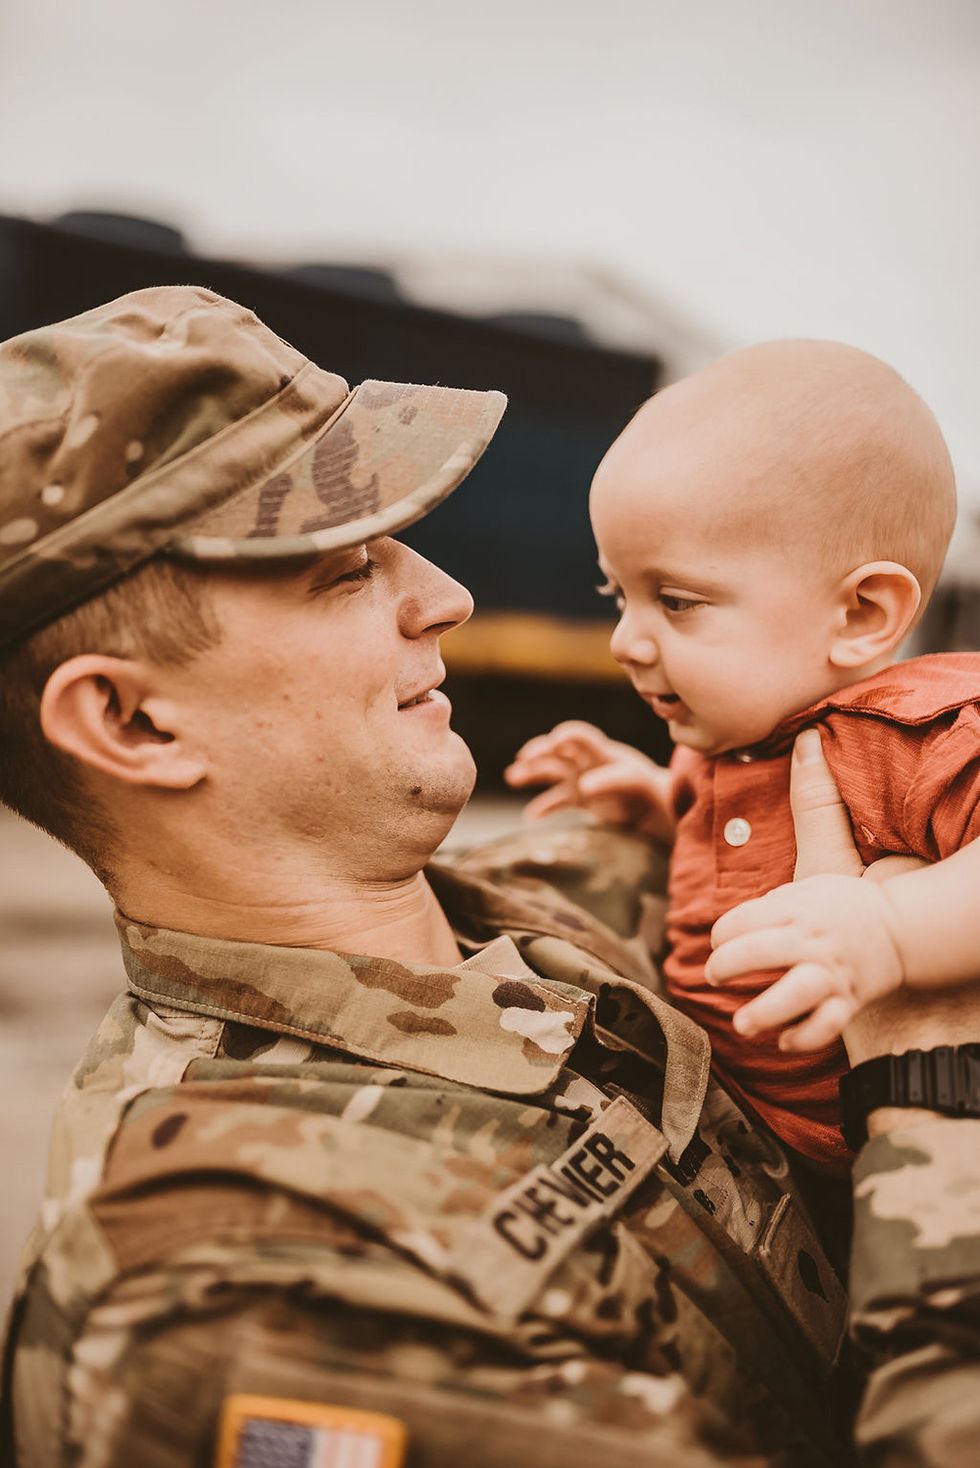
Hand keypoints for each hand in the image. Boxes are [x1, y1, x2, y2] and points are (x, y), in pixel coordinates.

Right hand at [504, 720, 673, 841]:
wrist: (657, 811)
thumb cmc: (647, 791)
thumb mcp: (632, 783)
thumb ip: (610, 781)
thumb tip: (584, 786)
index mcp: (601, 753)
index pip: (578, 737)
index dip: (563, 737)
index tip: (552, 743)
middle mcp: (587, 763)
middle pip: (557, 752)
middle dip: (539, 752)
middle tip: (523, 758)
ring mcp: (582, 780)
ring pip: (551, 773)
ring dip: (531, 773)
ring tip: (513, 777)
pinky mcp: (581, 800)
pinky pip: (556, 801)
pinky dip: (542, 807)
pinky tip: (530, 817)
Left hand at [706, 870, 905, 1049]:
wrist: (902, 926)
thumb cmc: (846, 906)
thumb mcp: (810, 888)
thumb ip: (773, 904)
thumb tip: (734, 925)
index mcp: (799, 909)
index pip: (746, 919)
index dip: (722, 933)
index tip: (717, 942)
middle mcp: (813, 940)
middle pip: (761, 951)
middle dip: (727, 965)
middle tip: (713, 976)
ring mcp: (832, 972)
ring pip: (795, 993)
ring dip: (764, 1011)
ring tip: (742, 1024)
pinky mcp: (849, 999)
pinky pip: (827, 1024)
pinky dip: (805, 1037)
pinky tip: (783, 1042)